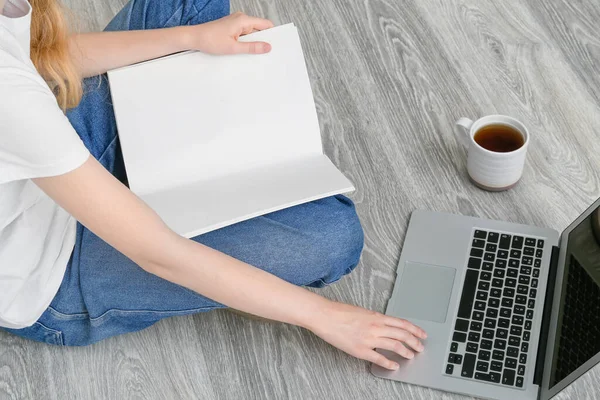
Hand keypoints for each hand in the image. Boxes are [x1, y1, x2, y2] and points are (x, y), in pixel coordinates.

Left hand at [183, 12, 273, 54]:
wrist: (194, 38)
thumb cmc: (210, 40)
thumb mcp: (233, 47)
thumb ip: (252, 47)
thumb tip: (267, 47)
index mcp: (243, 20)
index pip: (266, 24)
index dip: (272, 34)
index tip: (276, 44)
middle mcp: (241, 19)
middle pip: (259, 29)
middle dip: (262, 40)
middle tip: (264, 53)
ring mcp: (236, 23)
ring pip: (251, 33)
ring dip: (252, 43)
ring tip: (249, 52)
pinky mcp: (232, 28)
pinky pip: (244, 34)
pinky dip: (245, 42)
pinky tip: (242, 50)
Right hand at [309, 302, 426, 369]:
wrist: (325, 316)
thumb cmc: (340, 312)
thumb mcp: (362, 312)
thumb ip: (374, 319)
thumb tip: (383, 326)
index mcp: (377, 317)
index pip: (402, 323)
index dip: (415, 329)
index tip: (422, 334)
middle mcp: (376, 327)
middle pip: (402, 334)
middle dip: (415, 342)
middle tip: (420, 347)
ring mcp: (369, 339)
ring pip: (395, 345)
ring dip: (406, 352)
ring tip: (411, 356)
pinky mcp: (361, 350)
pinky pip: (379, 358)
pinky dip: (389, 363)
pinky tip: (394, 366)